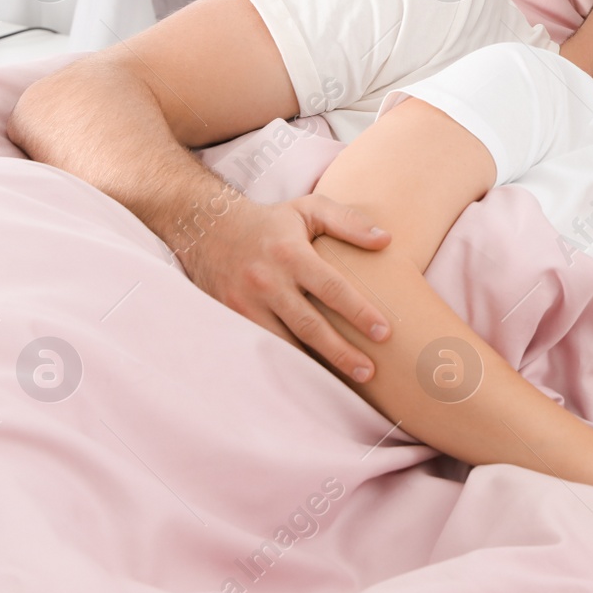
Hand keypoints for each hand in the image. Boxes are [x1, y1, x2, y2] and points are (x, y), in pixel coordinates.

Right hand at [175, 194, 391, 381]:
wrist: (207, 228)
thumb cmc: (270, 222)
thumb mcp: (309, 209)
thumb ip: (348, 221)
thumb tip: (385, 240)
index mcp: (291, 254)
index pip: (331, 288)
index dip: (358, 312)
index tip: (384, 333)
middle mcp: (267, 281)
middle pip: (309, 325)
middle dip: (340, 352)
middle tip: (369, 371)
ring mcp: (246, 302)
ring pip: (284, 343)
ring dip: (314, 366)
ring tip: (344, 383)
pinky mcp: (232, 316)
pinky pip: (263, 345)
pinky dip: (286, 362)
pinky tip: (309, 377)